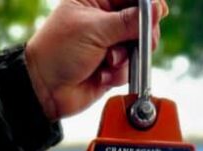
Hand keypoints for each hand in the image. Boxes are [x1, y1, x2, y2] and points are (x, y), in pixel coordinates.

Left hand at [25, 0, 166, 121]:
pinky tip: (101, 74)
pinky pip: (130, 67)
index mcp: (96, 0)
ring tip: (108, 62)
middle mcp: (105, 19)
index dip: (147, 4)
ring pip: (138, 46)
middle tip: (141, 43)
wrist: (44, 89)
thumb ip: (128, 21)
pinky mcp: (112, 66)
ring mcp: (109, 44)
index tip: (158, 13)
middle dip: (141, 34)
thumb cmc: (59, 52)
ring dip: (126, 57)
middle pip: (141, 20)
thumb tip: (157, 9)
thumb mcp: (95, 30)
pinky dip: (118, 73)